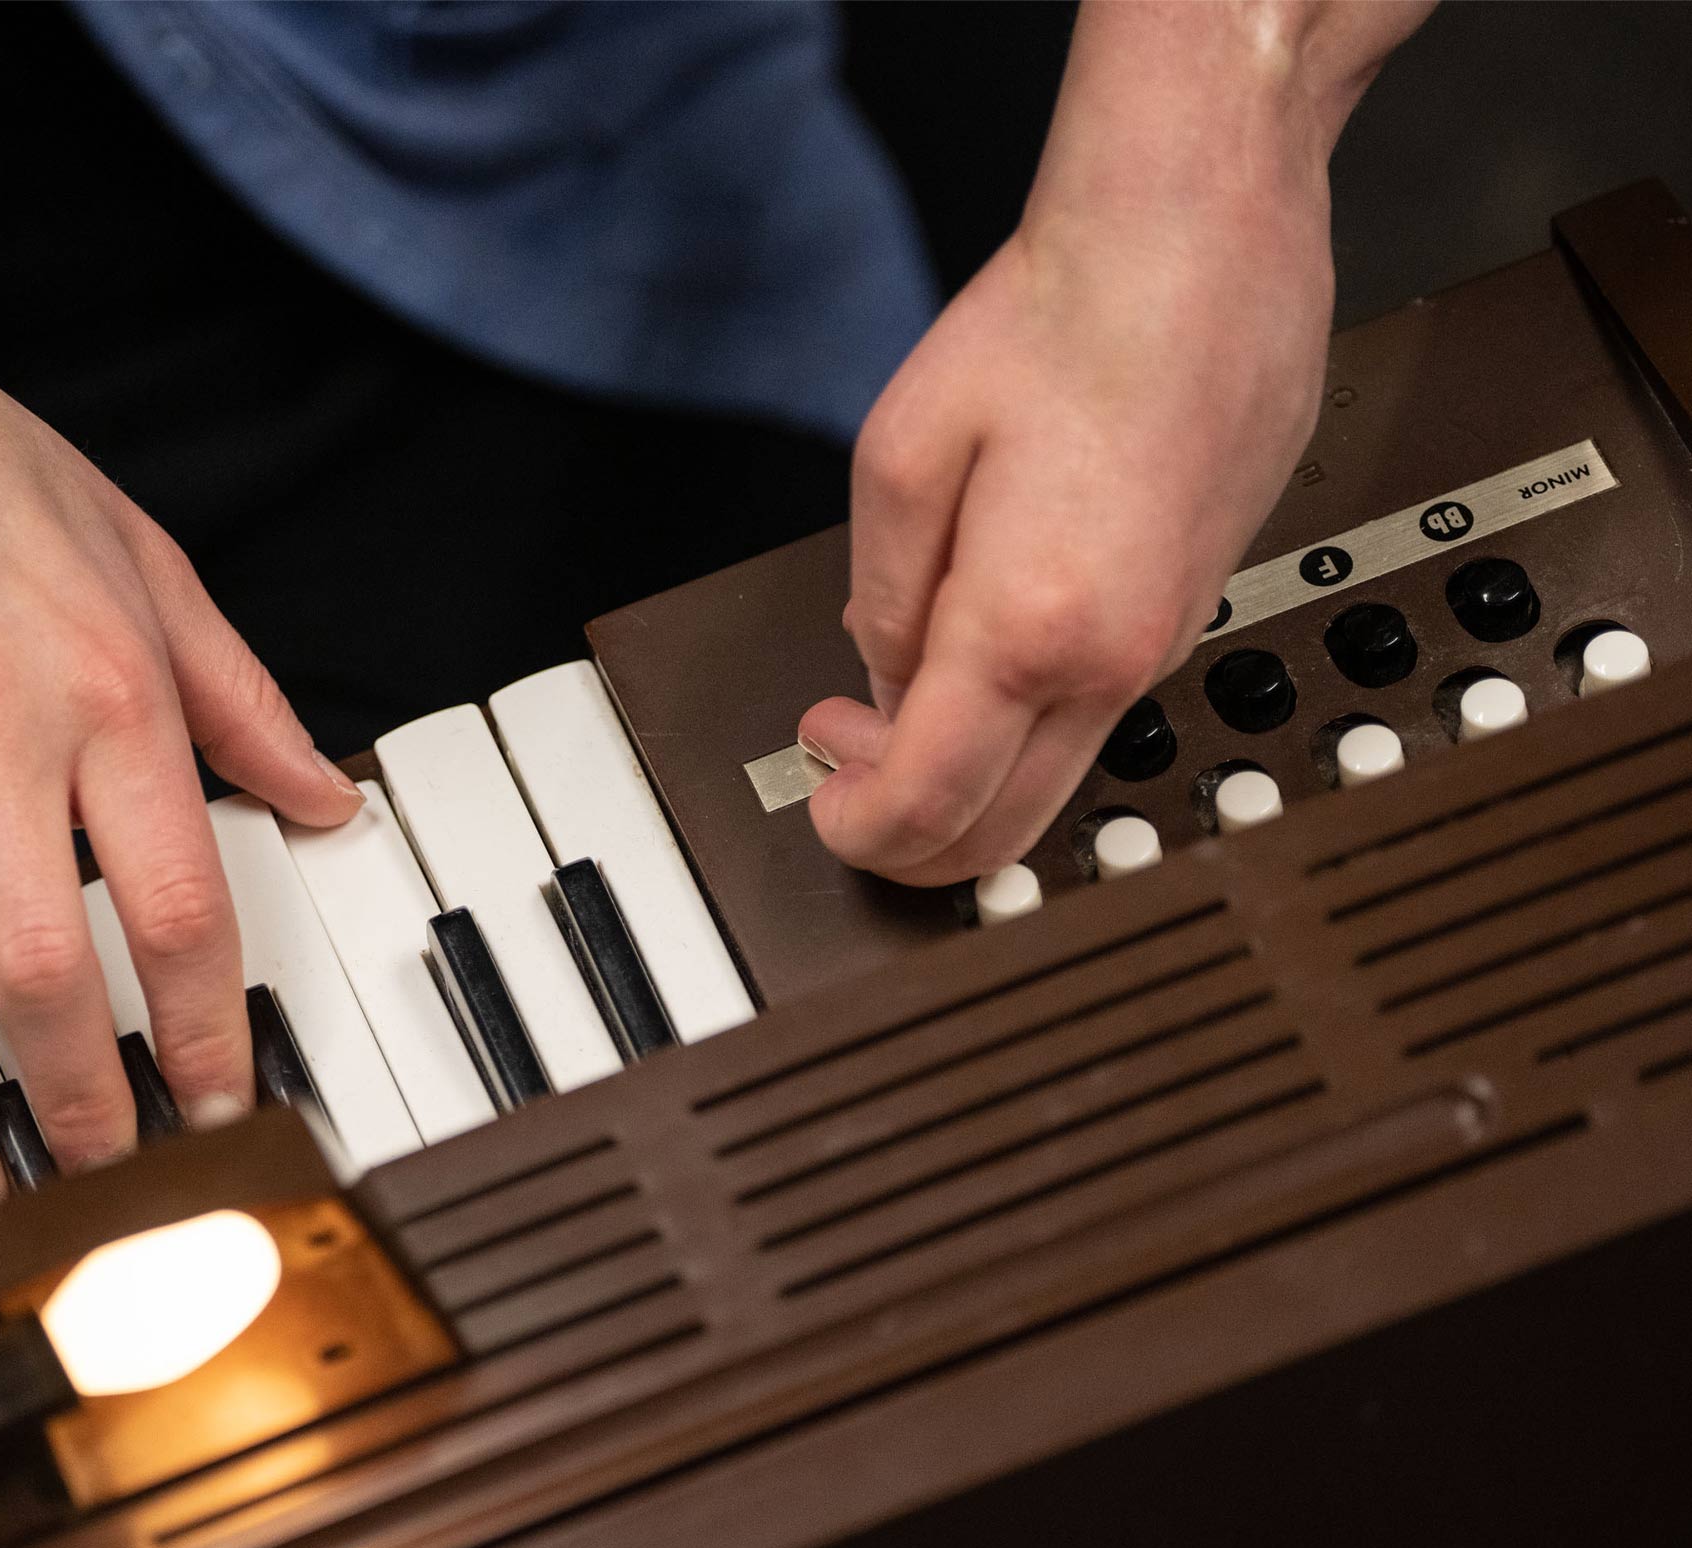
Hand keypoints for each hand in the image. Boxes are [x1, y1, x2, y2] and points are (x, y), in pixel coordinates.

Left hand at [801, 0, 1419, 887]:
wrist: (1202, 235)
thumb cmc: (1066, 315)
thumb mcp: (900, 454)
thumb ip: (882, 596)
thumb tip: (885, 676)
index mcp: (1030, 629)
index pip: (927, 809)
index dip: (850, 824)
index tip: (819, 784)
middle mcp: (1118, 659)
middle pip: (1002, 839)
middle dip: (905, 832)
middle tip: (846, 758)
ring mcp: (1169, 641)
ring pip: (1056, 786)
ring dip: (966, 773)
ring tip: (900, 685)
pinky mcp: (1196, 608)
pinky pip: (1098, 713)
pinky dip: (1025, 720)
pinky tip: (980, 641)